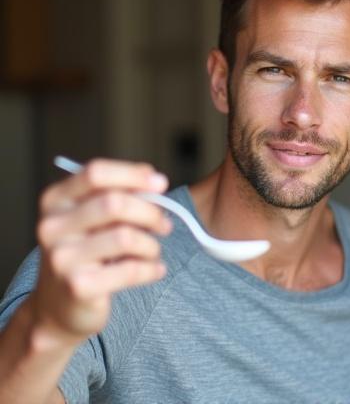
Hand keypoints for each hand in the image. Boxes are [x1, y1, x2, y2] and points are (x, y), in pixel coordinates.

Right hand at [29, 158, 170, 346]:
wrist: (60, 308)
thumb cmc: (87, 253)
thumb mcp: (93, 220)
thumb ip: (120, 196)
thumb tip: (156, 182)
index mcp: (56, 201)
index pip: (96, 173)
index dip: (133, 175)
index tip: (161, 183)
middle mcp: (53, 226)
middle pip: (114, 203)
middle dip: (150, 213)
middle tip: (164, 225)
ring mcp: (62, 258)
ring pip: (126, 237)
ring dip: (151, 244)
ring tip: (153, 252)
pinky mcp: (78, 287)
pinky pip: (130, 269)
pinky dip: (151, 269)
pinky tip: (156, 270)